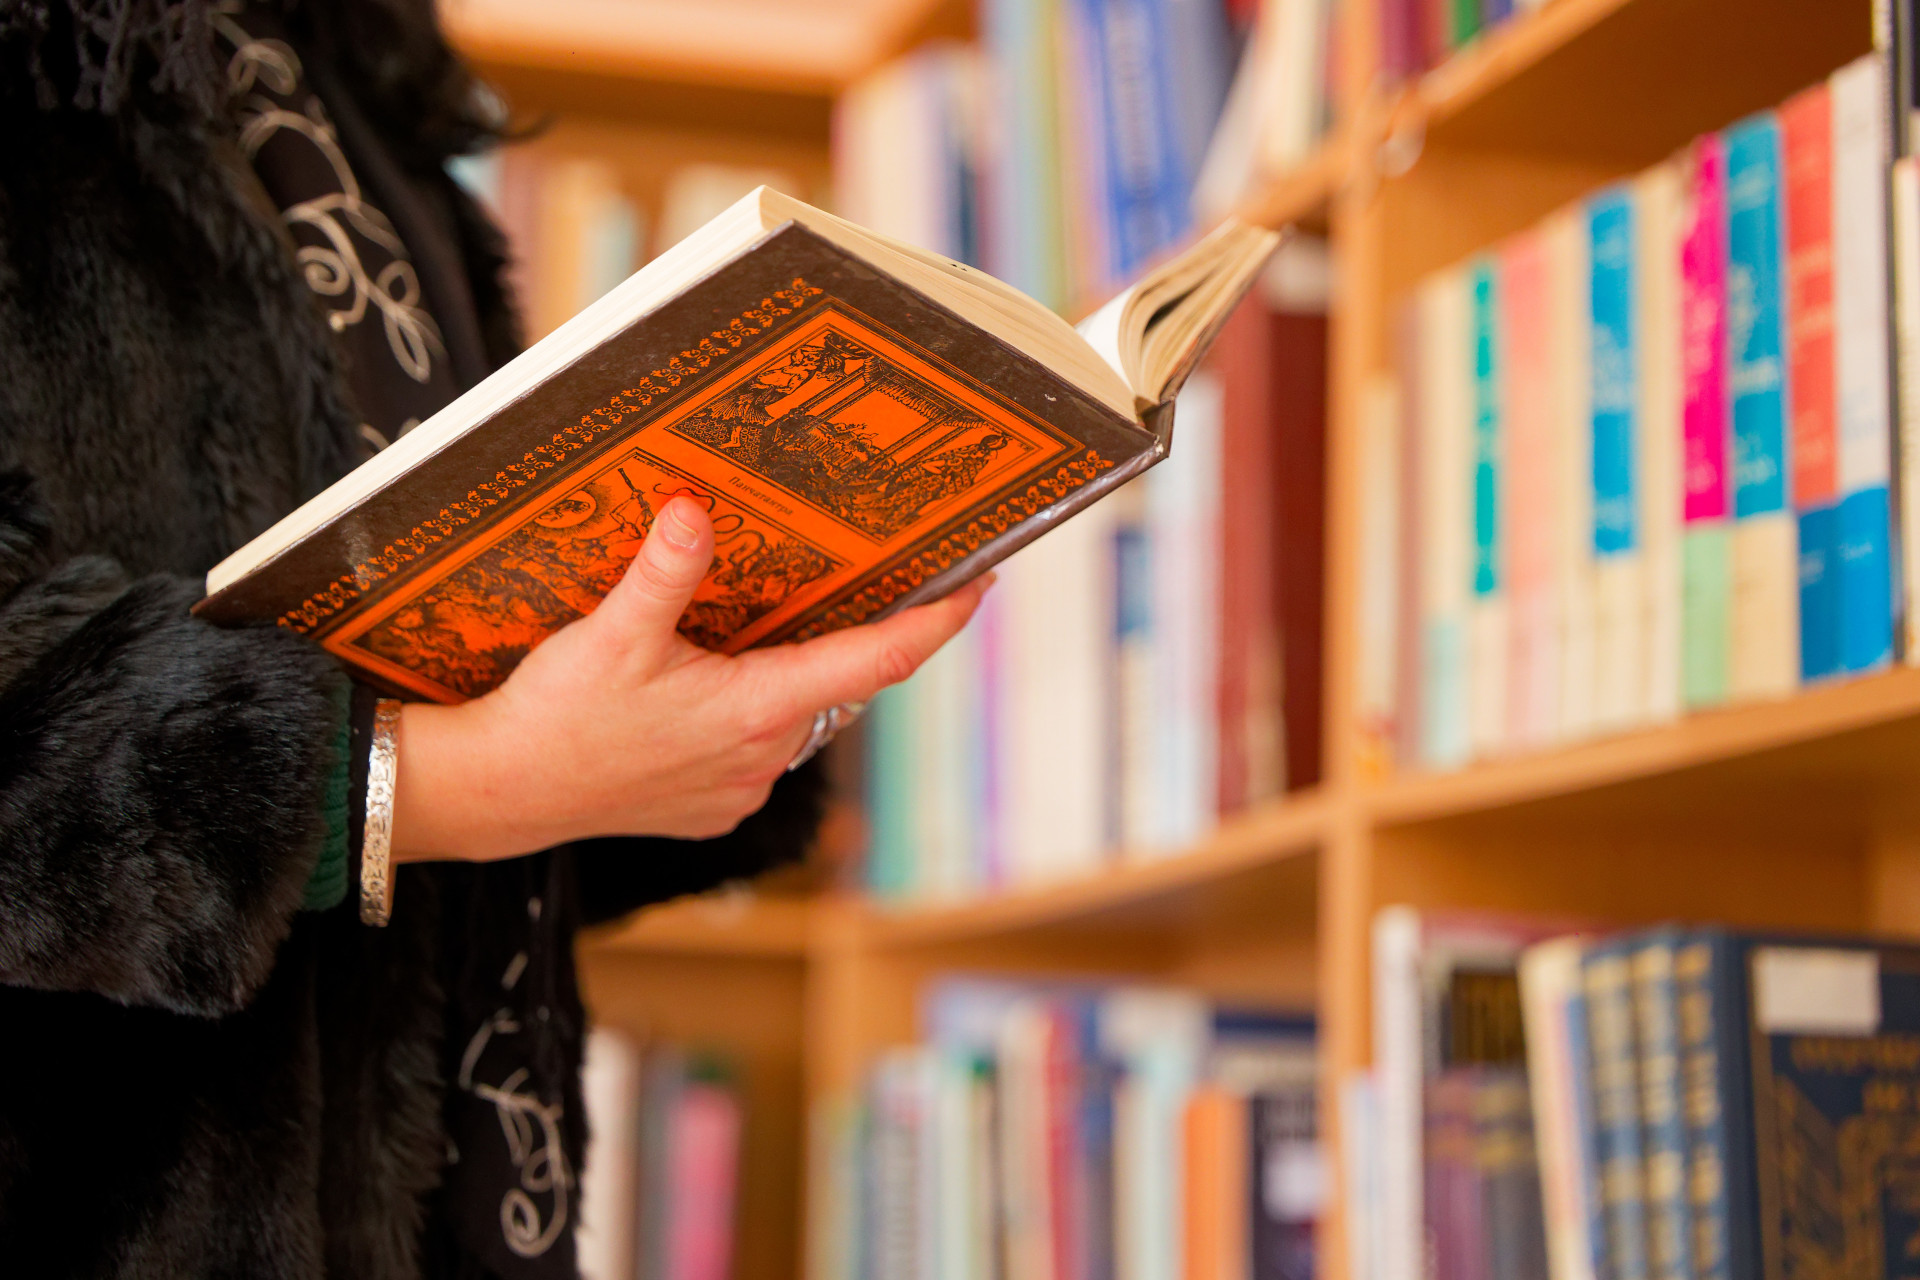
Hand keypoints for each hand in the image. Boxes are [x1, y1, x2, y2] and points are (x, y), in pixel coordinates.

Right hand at [388, 496, 988, 861]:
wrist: (500, 794)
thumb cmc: (556, 717)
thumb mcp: (609, 633)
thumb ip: (662, 572)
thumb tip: (694, 511)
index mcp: (757, 708)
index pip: (877, 661)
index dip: (936, 623)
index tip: (980, 586)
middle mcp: (766, 755)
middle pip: (839, 684)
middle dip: (854, 635)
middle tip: (862, 577)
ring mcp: (741, 788)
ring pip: (795, 715)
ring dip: (790, 674)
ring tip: (760, 627)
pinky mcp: (713, 806)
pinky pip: (756, 748)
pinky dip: (749, 713)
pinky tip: (706, 686)